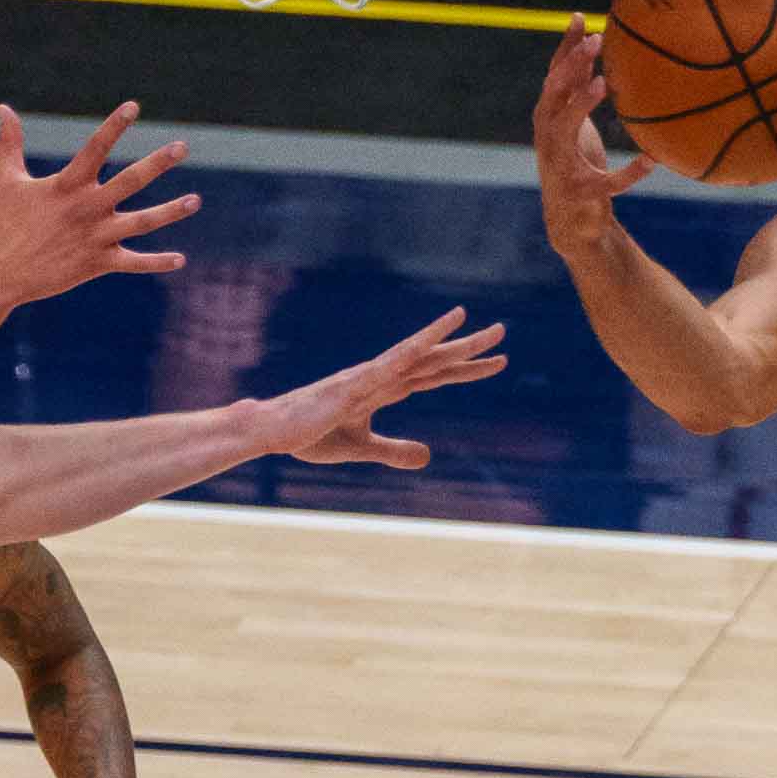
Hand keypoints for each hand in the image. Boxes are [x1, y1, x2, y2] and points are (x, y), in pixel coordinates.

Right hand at [0, 102, 200, 305]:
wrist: (0, 273)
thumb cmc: (4, 222)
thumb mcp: (6, 179)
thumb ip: (10, 142)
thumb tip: (2, 107)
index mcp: (67, 185)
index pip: (95, 148)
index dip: (113, 126)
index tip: (134, 106)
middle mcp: (86, 208)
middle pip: (130, 181)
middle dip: (157, 163)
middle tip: (182, 146)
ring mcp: (95, 236)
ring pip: (141, 223)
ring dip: (170, 212)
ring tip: (195, 201)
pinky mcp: (99, 263)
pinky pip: (134, 263)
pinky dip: (157, 262)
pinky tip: (181, 260)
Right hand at [258, 308, 505, 466]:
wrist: (274, 432)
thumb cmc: (312, 435)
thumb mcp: (363, 449)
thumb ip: (394, 451)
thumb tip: (428, 456)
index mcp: (387, 387)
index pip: (435, 374)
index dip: (467, 369)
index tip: (498, 362)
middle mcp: (382, 375)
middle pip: (433, 358)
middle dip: (468, 347)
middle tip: (502, 333)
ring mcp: (368, 377)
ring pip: (412, 354)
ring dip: (441, 339)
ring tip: (468, 320)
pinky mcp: (352, 386)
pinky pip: (384, 366)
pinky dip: (404, 354)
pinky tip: (425, 344)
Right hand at [533, 14, 653, 257]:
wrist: (571, 221)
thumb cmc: (575, 165)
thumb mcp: (576, 124)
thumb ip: (580, 91)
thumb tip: (594, 50)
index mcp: (549, 118)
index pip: (554, 75)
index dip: (564, 47)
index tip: (581, 17)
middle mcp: (548, 136)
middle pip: (553, 92)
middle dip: (571, 66)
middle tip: (596, 43)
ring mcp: (559, 163)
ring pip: (564, 128)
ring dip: (581, 104)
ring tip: (602, 84)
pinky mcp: (579, 191)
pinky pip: (606, 180)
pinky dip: (629, 173)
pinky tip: (651, 162)